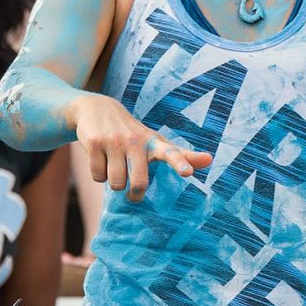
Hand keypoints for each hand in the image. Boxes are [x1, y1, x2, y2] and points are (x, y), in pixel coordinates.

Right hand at [69, 94, 212, 202]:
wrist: (97, 110)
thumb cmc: (134, 134)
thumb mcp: (157, 142)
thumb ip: (182, 154)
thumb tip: (210, 160)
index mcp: (154, 143)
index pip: (171, 153)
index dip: (180, 163)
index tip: (188, 173)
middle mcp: (136, 141)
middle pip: (138, 183)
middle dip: (135, 194)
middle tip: (133, 195)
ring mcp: (115, 141)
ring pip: (115, 183)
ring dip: (114, 183)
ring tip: (115, 168)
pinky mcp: (94, 143)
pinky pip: (97, 176)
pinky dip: (98, 175)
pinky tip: (101, 161)